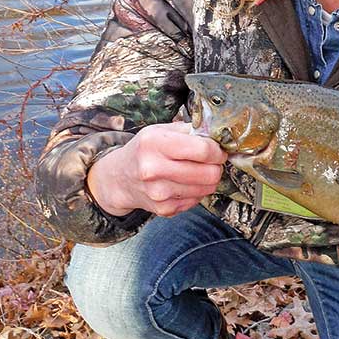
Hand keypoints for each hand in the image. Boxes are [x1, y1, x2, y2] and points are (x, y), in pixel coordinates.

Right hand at [87, 122, 226, 217]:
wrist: (120, 178)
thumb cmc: (145, 150)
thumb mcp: (160, 130)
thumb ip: (189, 129)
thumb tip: (218, 135)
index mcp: (154, 143)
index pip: (203, 150)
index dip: (218, 151)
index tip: (218, 150)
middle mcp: (154, 169)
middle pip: (209, 173)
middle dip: (216, 166)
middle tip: (211, 161)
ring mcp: (159, 193)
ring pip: (207, 188)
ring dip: (208, 179)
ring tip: (197, 171)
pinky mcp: (164, 209)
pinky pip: (197, 200)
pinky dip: (197, 191)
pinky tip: (185, 183)